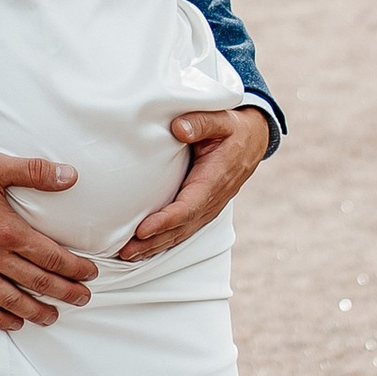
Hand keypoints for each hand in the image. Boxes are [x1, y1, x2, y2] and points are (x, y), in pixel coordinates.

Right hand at [0, 147, 96, 331]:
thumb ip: (35, 172)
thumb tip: (70, 176)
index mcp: (6, 229)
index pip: (51, 256)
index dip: (74, 268)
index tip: (89, 273)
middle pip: (37, 281)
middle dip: (65, 292)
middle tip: (83, 298)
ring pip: (10, 300)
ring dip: (36, 311)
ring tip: (53, 316)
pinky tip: (12, 322)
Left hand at [119, 104, 270, 263]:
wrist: (251, 141)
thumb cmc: (232, 129)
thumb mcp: (221, 119)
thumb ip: (201, 122)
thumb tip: (178, 129)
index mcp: (214, 180)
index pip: (188, 207)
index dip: (165, 221)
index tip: (142, 229)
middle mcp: (212, 200)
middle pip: (180, 228)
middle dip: (153, 242)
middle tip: (125, 252)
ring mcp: (208, 209)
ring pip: (180, 233)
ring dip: (154, 246)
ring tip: (128, 255)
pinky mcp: (202, 210)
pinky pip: (182, 230)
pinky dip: (162, 241)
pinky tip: (144, 248)